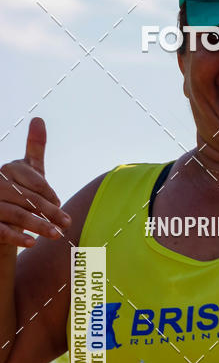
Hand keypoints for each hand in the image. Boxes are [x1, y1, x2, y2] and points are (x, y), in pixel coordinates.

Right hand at [0, 117, 70, 247]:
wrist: (1, 216)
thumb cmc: (19, 192)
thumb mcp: (28, 170)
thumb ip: (34, 148)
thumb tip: (38, 119)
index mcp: (8, 170)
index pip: (33, 180)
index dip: (48, 193)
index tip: (60, 205)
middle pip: (28, 198)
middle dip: (50, 212)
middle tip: (68, 223)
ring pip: (17, 214)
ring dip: (38, 226)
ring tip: (57, 235)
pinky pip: (1, 231)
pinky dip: (16, 237)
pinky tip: (31, 243)